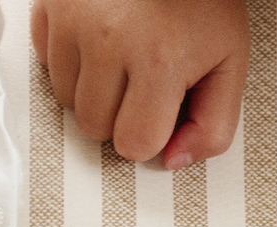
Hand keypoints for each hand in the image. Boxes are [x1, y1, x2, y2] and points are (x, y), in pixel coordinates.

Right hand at [30, 0, 247, 167]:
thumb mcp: (229, 59)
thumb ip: (214, 124)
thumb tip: (174, 161)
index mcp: (158, 61)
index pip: (134, 145)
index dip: (151, 132)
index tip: (161, 105)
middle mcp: (110, 41)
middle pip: (94, 128)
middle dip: (118, 112)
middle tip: (140, 77)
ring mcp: (74, 21)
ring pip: (66, 101)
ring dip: (91, 88)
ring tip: (119, 55)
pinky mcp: (52, 4)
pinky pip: (46, 62)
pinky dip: (69, 57)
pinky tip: (96, 38)